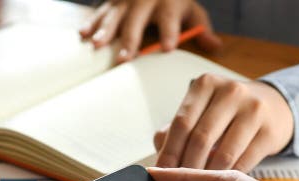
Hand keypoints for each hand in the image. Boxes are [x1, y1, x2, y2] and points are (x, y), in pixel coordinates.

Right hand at [79, 0, 220, 62]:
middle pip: (137, 21)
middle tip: (125, 58)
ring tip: (97, 46)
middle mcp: (145, 0)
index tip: (168, 47)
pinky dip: (91, 23)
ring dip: (105, 32)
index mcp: (168, 3)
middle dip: (131, 39)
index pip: (169, 18)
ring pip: (114, 16)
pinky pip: (99, 12)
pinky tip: (83, 35)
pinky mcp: (111, 2)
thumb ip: (201, 28)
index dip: (169, 32)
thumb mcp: (191, 10)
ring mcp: (125, 1)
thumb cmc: (175, 2)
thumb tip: (216, 46)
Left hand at [154, 76, 293, 172]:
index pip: (181, 124)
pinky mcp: (270, 130)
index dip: (169, 155)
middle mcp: (230, 92)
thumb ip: (176, 132)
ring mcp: (254, 109)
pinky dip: (229, 178)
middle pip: (200, 139)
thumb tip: (160, 163)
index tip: (162, 178)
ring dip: (207, 179)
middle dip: (186, 172)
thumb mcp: (201, 111)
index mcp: (205, 85)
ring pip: (223, 154)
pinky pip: (244, 162)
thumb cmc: (228, 113)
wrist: (273, 107)